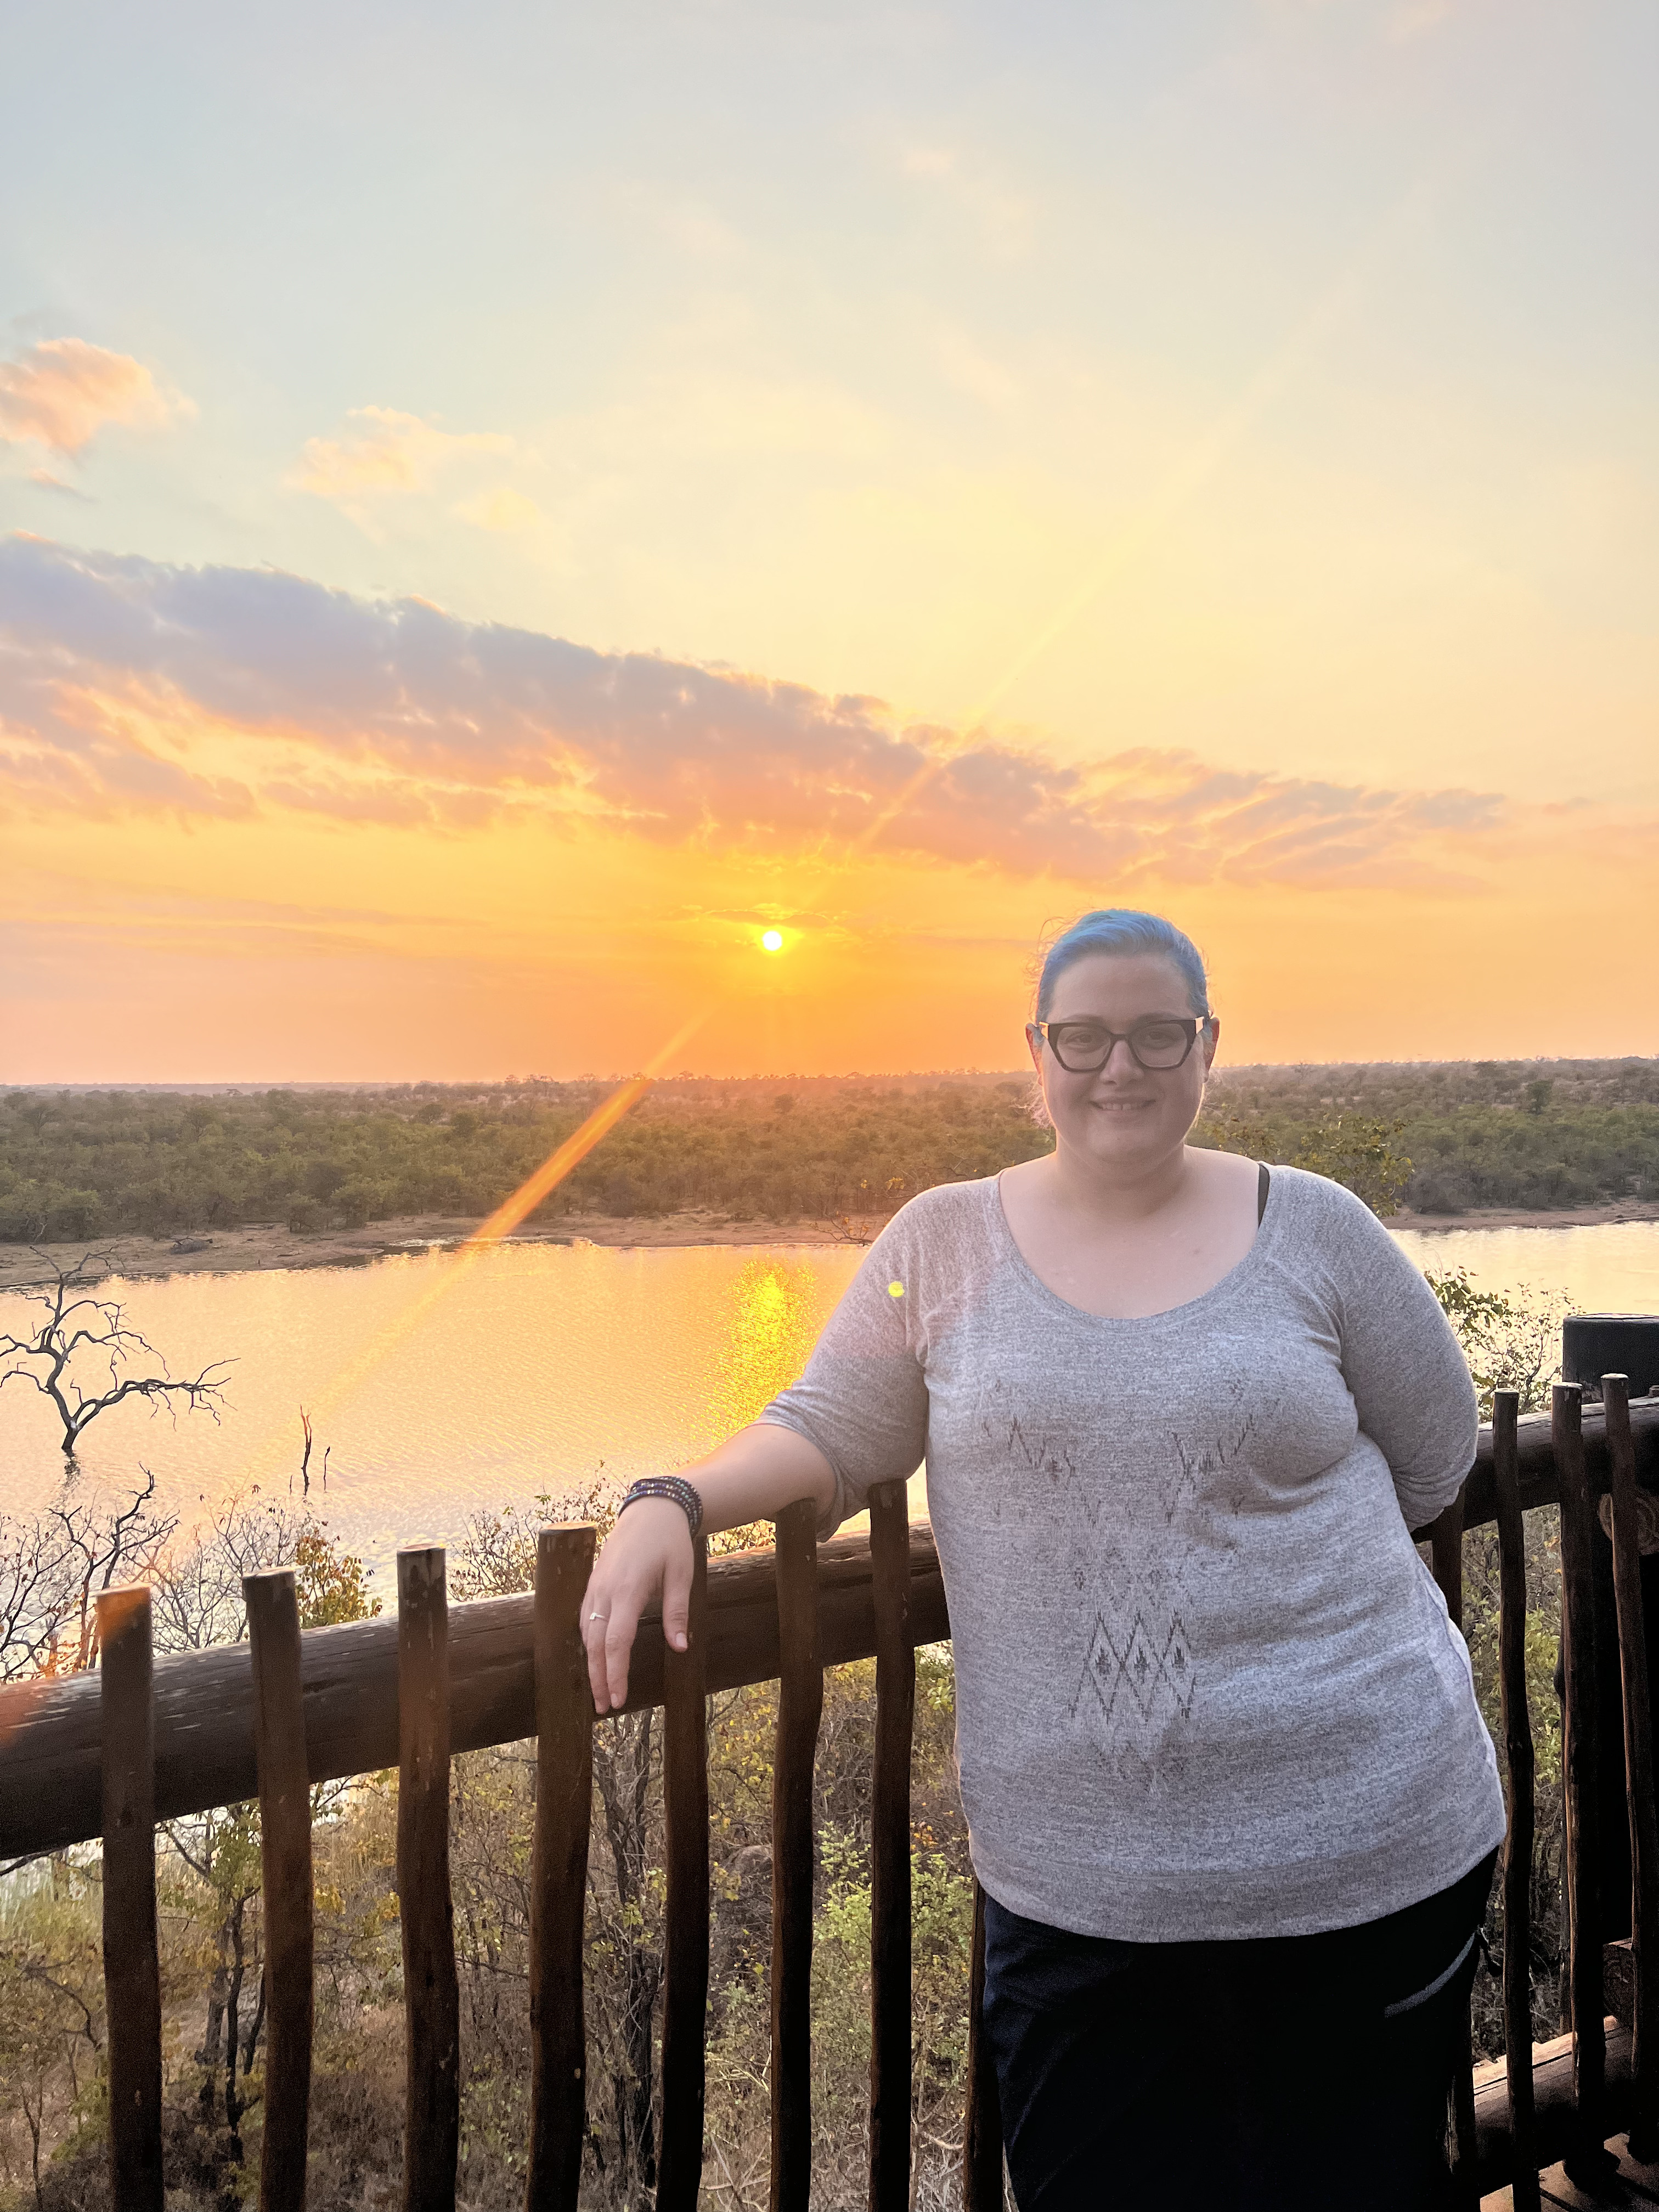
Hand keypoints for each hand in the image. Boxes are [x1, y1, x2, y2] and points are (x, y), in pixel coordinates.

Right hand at [581, 1498, 694, 1713]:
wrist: (651, 1510)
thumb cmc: (670, 1542)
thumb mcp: (682, 1574)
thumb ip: (677, 1612)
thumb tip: (680, 1648)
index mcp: (628, 1589)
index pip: (616, 1641)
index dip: (615, 1673)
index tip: (619, 1699)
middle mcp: (605, 1590)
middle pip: (595, 1644)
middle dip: (599, 1678)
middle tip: (606, 1708)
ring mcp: (595, 1587)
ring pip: (586, 1634)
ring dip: (591, 1665)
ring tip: (600, 1693)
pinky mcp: (593, 1584)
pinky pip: (584, 1619)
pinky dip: (586, 1644)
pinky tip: (592, 1661)